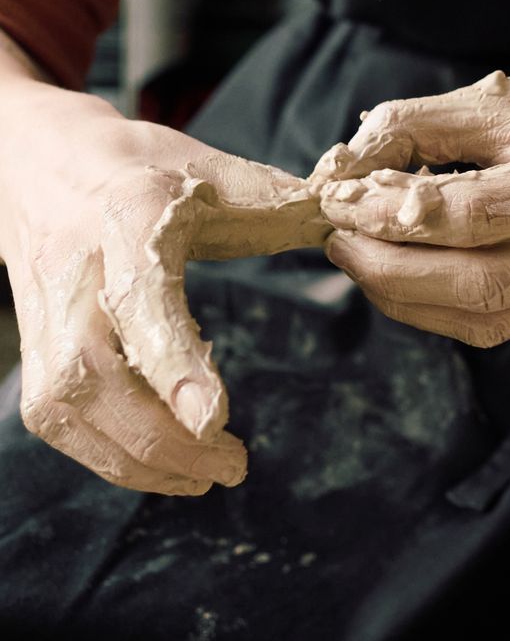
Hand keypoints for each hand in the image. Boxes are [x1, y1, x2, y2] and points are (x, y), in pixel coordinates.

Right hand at [0, 90, 327, 494]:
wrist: (42, 163)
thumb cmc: (143, 168)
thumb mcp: (212, 167)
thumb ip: (275, 203)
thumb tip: (347, 226)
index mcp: (126, 216)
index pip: (142, 296)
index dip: (173, 360)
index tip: (213, 418)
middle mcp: (73, 272)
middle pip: (91, 374)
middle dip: (159, 437)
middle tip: (232, 465)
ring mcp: (42, 314)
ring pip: (65, 407)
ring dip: (134, 460)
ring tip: (205, 477)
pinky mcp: (31, 348)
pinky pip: (53, 419)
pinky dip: (105, 455)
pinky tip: (162, 467)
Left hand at [311, 54, 509, 346]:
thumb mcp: (508, 94)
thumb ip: (422, 128)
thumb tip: (344, 171)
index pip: (478, 215)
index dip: (395, 214)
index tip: (339, 200)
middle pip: (483, 284)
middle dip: (392, 270)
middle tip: (337, 242)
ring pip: (488, 316)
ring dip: (408, 296)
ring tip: (360, 259)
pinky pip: (504, 319)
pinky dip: (441, 304)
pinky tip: (404, 275)